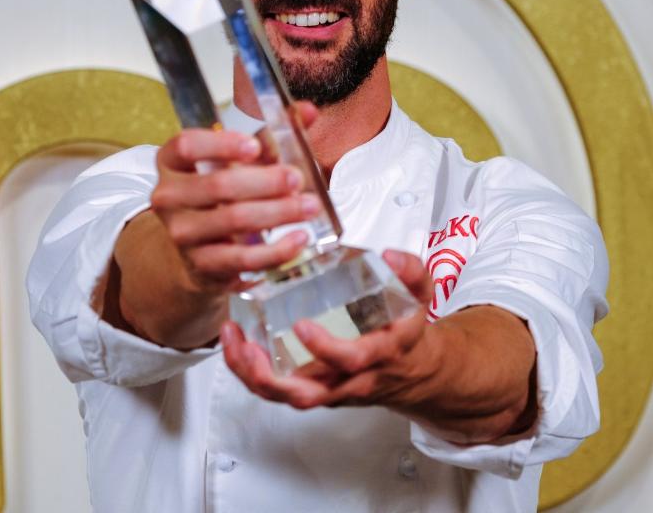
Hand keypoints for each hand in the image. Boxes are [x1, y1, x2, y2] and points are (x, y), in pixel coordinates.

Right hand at [149, 102, 321, 292]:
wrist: (196, 250)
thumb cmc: (219, 195)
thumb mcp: (235, 161)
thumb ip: (271, 132)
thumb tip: (307, 112)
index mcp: (172, 162)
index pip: (186, 145)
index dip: (220, 144)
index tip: (255, 146)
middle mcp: (169, 197)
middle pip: (218, 184)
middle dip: (264, 181)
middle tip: (297, 178)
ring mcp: (182, 233)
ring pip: (233, 219)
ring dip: (277, 212)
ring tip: (309, 206)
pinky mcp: (202, 264)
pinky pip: (243, 257)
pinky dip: (276, 249)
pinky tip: (299, 238)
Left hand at [221, 249, 441, 413]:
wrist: (411, 370)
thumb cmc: (405, 330)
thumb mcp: (418, 296)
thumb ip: (410, 271)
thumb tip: (389, 255)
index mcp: (379, 354)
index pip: (352, 360)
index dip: (325, 349)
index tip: (301, 326)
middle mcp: (351, 379)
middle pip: (309, 393)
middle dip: (273, 376)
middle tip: (250, 345)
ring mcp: (330, 389)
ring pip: (287, 397)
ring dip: (253, 375)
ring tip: (233, 342)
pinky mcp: (314, 389)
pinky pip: (279, 391)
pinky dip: (252, 373)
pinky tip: (236, 346)